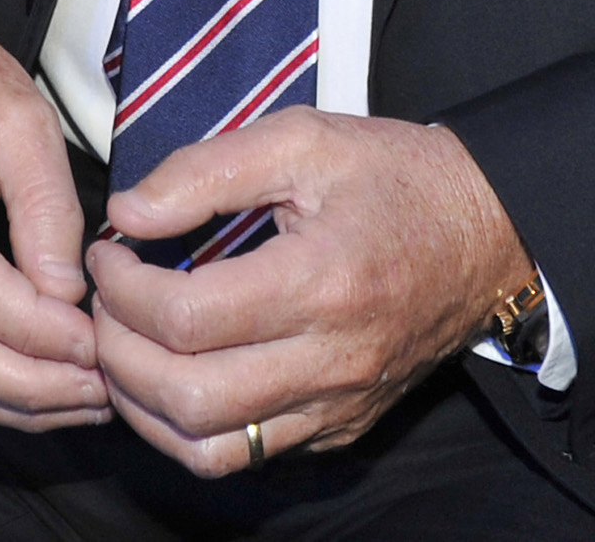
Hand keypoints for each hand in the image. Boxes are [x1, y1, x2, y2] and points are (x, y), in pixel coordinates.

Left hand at [89, 113, 530, 475]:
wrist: (490, 232)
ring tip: (126, 349)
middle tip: (104, 306)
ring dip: (145, 408)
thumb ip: (206, 170)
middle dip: (119, 355)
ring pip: (212, 450)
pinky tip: (175, 377)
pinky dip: (193, 429)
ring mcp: (339, 404)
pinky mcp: (343, 427)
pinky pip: (251, 455)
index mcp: (321, 282)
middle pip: (189, 399)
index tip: (109, 254)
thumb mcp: (302, 139)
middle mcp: (332, 360)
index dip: (122, 291)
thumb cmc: (395, 178)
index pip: (186, 320)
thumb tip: (128, 213)